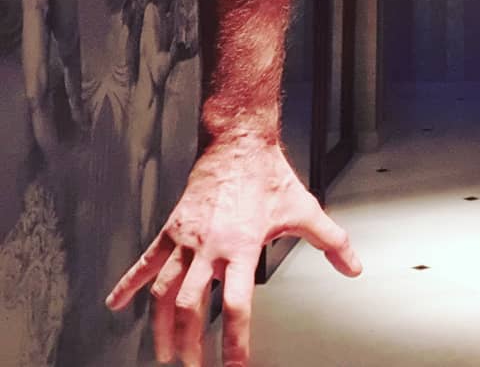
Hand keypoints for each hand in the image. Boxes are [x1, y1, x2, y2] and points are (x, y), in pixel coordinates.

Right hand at [105, 135, 361, 366]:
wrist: (238, 142)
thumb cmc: (269, 175)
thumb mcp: (304, 209)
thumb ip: (331, 241)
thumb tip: (353, 267)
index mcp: (242, 246)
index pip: (235, 305)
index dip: (234, 340)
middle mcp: (209, 246)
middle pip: (191, 306)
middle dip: (190, 343)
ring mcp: (186, 238)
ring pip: (164, 291)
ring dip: (161, 326)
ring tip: (164, 353)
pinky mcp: (171, 228)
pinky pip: (146, 261)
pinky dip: (129, 283)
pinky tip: (117, 303)